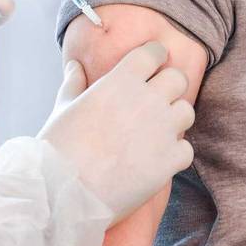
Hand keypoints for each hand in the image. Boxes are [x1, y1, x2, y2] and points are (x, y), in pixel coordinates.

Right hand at [38, 41, 194, 223]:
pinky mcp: (169, 161)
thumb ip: (74, 83)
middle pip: (178, 79)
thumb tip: (75, 65)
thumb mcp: (63, 109)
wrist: (63, 192)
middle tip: (157, 102)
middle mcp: (147, 100)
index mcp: (120, 81)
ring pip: (187, 112)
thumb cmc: (58, 148)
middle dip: (169, 87)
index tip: (152, 67)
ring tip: (157, 132)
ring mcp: (162, 130)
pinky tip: (157, 160)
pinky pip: (186, 149)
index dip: (154, 58)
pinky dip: (175, 154)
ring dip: (175, 120)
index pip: (153, 53)